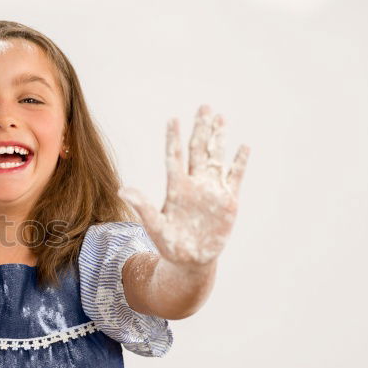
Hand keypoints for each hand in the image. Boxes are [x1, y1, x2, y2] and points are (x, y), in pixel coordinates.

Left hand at [120, 105, 248, 267]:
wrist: (190, 261)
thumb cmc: (169, 244)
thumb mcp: (154, 226)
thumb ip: (142, 206)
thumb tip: (123, 189)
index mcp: (176, 188)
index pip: (174, 157)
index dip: (173, 138)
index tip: (173, 119)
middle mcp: (194, 184)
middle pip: (197, 150)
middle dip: (201, 128)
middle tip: (204, 106)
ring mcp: (212, 191)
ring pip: (216, 158)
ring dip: (219, 138)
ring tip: (220, 118)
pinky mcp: (228, 201)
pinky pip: (235, 177)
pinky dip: (239, 162)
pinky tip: (244, 146)